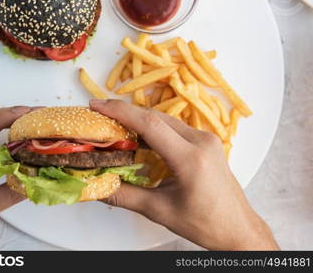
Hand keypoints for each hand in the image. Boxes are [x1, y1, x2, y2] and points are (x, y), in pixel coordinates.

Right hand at [90, 99, 278, 250]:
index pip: (150, 124)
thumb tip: (97, 185)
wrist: (237, 228)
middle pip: (155, 117)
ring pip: (165, 120)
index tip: (97, 106)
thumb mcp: (159, 211)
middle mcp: (201, 142)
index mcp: (191, 158)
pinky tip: (139, 136)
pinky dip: (153, 128)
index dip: (120, 111)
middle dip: (125, 112)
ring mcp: (206, 139)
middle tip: (100, 114)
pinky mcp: (206, 142)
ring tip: (114, 124)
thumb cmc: (205, 223)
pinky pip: (174, 127)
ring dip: (139, 119)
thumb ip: (124, 196)